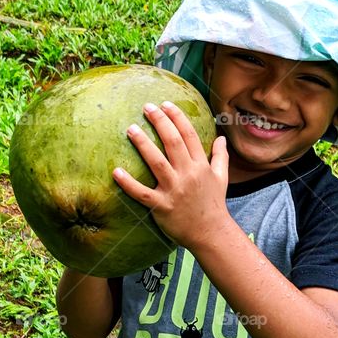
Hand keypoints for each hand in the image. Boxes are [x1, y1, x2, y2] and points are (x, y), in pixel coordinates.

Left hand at [112, 101, 229, 251]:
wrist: (211, 233)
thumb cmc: (213, 205)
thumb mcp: (221, 178)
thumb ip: (220, 156)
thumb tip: (221, 138)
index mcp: (201, 165)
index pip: (189, 135)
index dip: (177, 117)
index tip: (165, 104)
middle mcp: (188, 174)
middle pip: (172, 142)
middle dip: (159, 122)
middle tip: (146, 107)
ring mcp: (174, 190)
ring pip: (157, 162)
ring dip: (143, 144)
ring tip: (130, 129)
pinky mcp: (161, 206)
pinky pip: (142, 193)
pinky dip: (128, 183)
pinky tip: (116, 171)